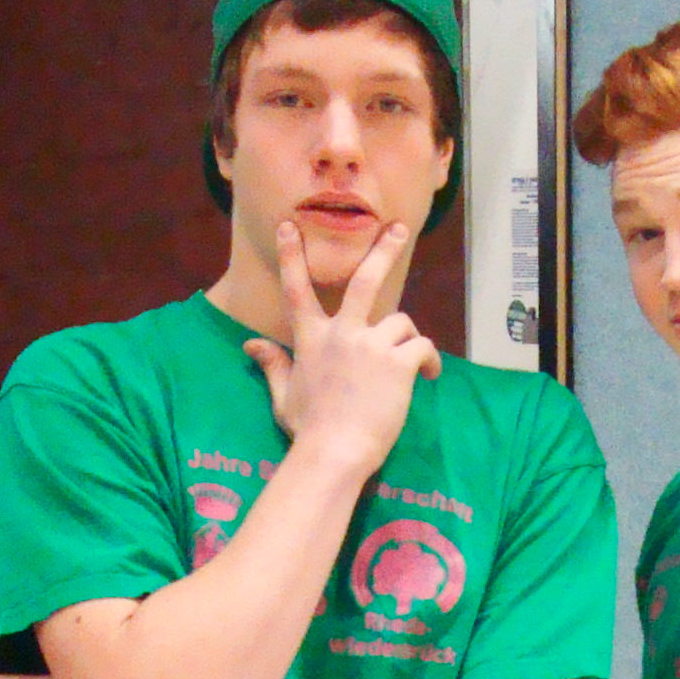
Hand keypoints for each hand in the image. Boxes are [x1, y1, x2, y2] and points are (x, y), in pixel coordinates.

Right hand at [244, 219, 440, 473]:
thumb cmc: (308, 431)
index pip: (297, 289)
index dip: (292, 256)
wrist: (334, 452)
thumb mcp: (284, 397)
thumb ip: (273, 365)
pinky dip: (429, 360)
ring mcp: (371, 346)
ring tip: (412, 366)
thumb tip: (250, 345)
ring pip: (401, 323)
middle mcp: (341, 334)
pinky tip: (428, 376)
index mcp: (311, 340)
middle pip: (364, 280)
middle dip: (382, 251)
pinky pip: (422, 347)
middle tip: (398, 229)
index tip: (290, 226)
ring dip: (408, 340)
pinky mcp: (398, 363)